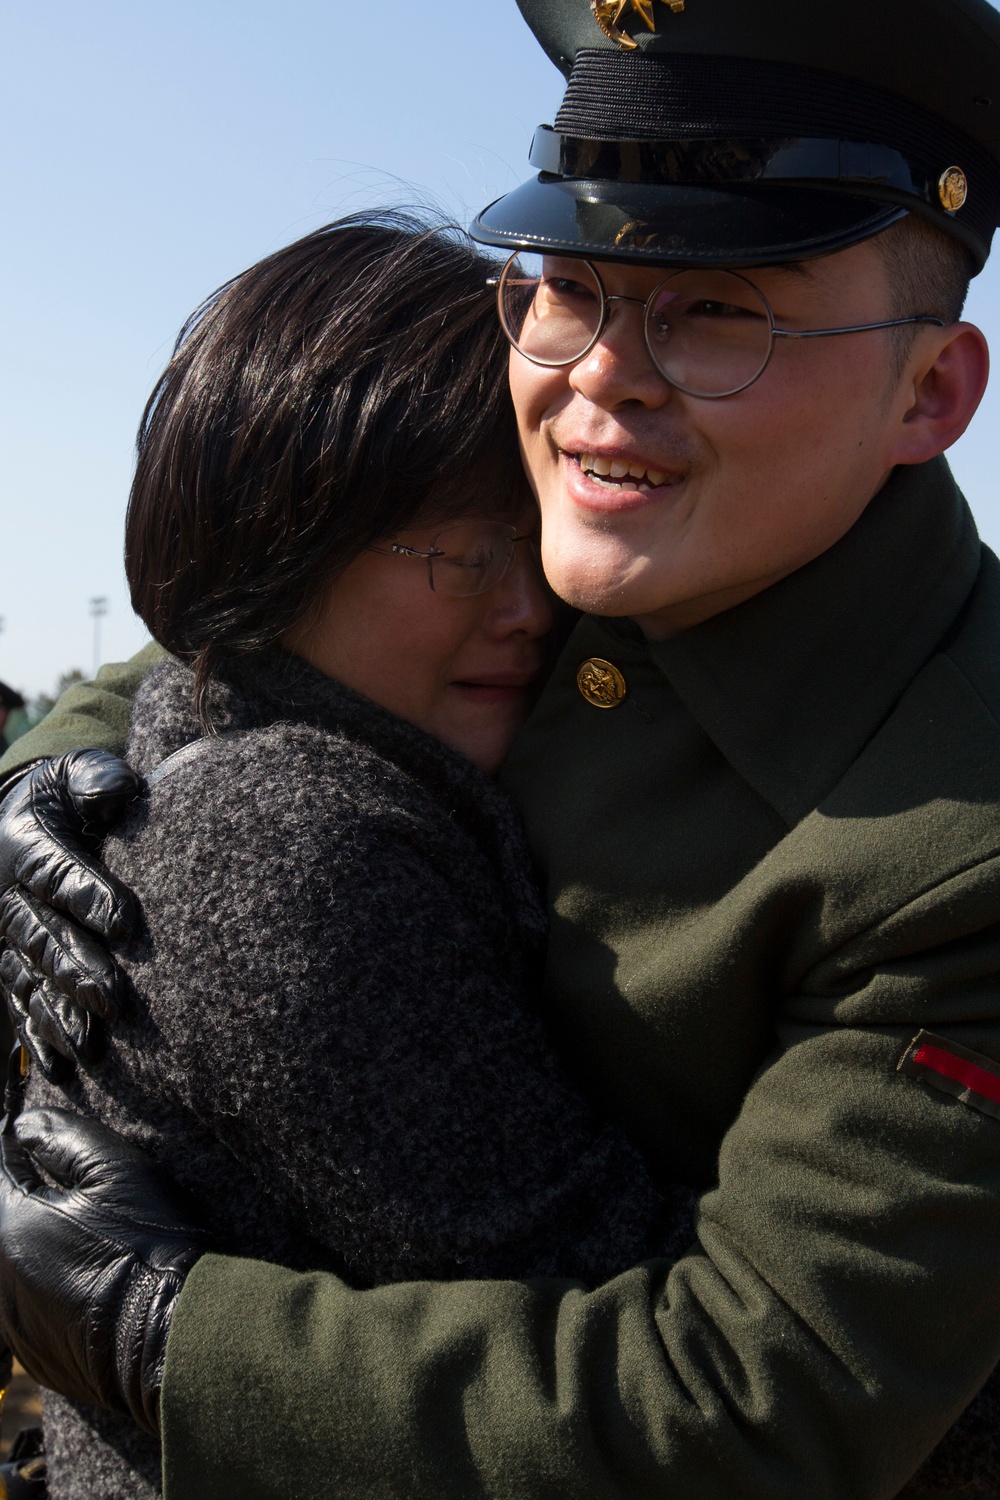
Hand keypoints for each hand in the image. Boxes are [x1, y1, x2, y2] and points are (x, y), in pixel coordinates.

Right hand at [0, 752, 142, 1077]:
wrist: (18, 822)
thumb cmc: (63, 797)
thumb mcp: (72, 775)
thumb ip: (95, 779)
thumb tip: (115, 791)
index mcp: (25, 845)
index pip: (56, 872)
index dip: (89, 897)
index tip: (128, 923)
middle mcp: (6, 897)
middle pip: (41, 936)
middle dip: (77, 969)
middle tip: (116, 999)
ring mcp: (3, 937)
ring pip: (28, 979)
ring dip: (58, 1014)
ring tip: (93, 1045)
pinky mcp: (8, 966)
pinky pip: (17, 1005)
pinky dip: (37, 1037)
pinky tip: (60, 1069)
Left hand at [0, 1107, 211, 1436]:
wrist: (172, 1337)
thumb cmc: (146, 1246)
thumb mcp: (114, 1170)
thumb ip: (62, 1138)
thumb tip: (25, 1125)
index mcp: (9, 1229)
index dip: (8, 1149)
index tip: (18, 1132)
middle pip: (2, 1221)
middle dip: (22, 1200)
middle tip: (58, 1187)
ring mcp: (14, 1326)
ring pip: (11, 1270)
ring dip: (33, 1245)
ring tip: (78, 1237)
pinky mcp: (37, 1357)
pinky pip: (28, 1310)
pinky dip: (44, 1287)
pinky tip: (84, 1280)